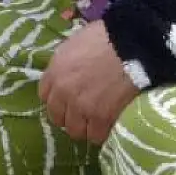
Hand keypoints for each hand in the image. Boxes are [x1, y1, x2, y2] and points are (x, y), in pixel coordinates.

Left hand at [38, 20, 140, 144]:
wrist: (130, 46)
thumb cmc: (105, 38)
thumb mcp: (75, 44)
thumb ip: (65, 62)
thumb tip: (68, 71)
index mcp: (55, 71)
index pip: (44, 96)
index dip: (57, 99)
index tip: (66, 100)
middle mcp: (63, 92)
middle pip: (57, 117)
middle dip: (68, 116)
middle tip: (81, 113)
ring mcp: (81, 107)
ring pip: (75, 130)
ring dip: (84, 127)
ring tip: (95, 122)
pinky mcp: (101, 118)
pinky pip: (95, 136)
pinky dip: (101, 133)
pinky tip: (108, 125)